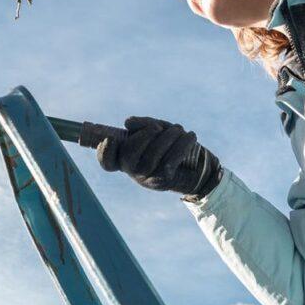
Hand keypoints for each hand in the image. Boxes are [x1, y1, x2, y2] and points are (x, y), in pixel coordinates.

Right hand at [96, 115, 221, 200]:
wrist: (200, 168)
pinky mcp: (164, 181)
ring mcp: (147, 178)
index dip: (104, 153)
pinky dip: (182, 144)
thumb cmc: (174, 145)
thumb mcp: (158, 130)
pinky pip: (170, 161)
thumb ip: (144, 125)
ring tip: (179, 129)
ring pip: (152, 156)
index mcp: (127, 158)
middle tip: (158, 127)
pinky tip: (190, 136)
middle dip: (143, 136)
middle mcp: (133, 171)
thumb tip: (127, 123)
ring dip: (168, 137)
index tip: (110, 139)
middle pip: (128, 156)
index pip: (108, 162)